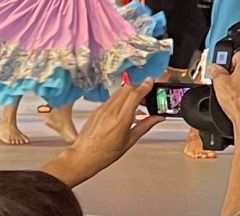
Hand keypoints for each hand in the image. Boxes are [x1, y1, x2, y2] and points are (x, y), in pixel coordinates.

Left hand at [42, 79, 162, 186]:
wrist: (82, 157)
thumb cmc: (104, 153)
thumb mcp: (129, 141)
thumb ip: (145, 126)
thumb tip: (158, 118)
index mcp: (121, 120)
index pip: (134, 95)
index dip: (145, 86)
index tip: (151, 82)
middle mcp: (111, 112)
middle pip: (127, 88)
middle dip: (138, 87)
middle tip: (146, 94)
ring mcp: (102, 109)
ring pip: (119, 92)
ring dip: (130, 92)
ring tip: (136, 102)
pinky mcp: (97, 110)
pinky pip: (112, 98)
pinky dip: (121, 98)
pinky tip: (124, 108)